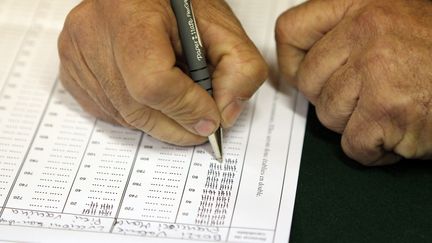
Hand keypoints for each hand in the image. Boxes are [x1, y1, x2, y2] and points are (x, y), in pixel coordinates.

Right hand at [58, 0, 266, 145]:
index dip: (185, 107)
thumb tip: (223, 116)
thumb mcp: (223, 30)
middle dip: (177, 125)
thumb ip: (240, 70)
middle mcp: (94, 31)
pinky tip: (152, 98)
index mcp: (131, 12)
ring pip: (124, 116)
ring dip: (159, 123)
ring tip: (179, 105)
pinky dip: (138, 115)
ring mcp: (77, 52)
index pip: (153, 81)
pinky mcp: (71, 69)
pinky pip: (108, 113)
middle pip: (137, 107)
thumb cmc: (180, 7)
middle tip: (201, 125)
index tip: (209, 117)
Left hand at [276, 0, 431, 164]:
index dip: (291, 60)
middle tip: (365, 96)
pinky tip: (397, 133)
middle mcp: (365, 32)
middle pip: (307, 81)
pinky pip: (352, 145)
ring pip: (328, 115)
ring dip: (355, 123)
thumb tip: (302, 60)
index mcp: (361, 4)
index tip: (299, 74)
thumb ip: (346, 35)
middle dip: (332, 98)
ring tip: (389, 109)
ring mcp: (376, 71)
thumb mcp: (393, 20)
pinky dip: (373, 150)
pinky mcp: (388, 111)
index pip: (292, 30)